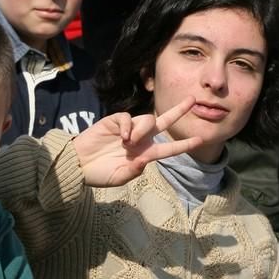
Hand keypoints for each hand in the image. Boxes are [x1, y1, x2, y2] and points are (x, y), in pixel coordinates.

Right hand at [73, 97, 203, 187]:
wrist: (78, 164)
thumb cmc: (99, 174)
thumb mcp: (118, 178)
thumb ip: (133, 171)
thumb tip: (144, 161)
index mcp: (145, 154)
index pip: (169, 148)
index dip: (184, 144)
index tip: (200, 140)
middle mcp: (141, 139)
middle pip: (164, 121)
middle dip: (178, 110)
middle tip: (192, 100)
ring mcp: (128, 129)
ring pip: (147, 119)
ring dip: (142, 129)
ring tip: (129, 143)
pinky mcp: (115, 121)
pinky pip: (127, 117)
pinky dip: (128, 126)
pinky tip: (122, 137)